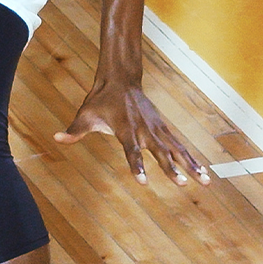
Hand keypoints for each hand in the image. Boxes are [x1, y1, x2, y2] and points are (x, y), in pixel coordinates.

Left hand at [55, 80, 209, 185]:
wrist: (121, 79)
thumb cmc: (100, 100)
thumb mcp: (85, 115)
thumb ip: (74, 130)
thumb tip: (57, 138)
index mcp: (125, 129)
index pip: (131, 151)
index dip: (136, 165)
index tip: (143, 181)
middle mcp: (144, 130)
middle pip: (161, 152)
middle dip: (172, 169)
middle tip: (183, 184)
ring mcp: (156, 129)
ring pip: (177, 149)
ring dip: (191, 165)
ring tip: (205, 181)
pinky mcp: (163, 128)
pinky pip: (179, 145)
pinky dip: (190, 158)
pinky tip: (201, 171)